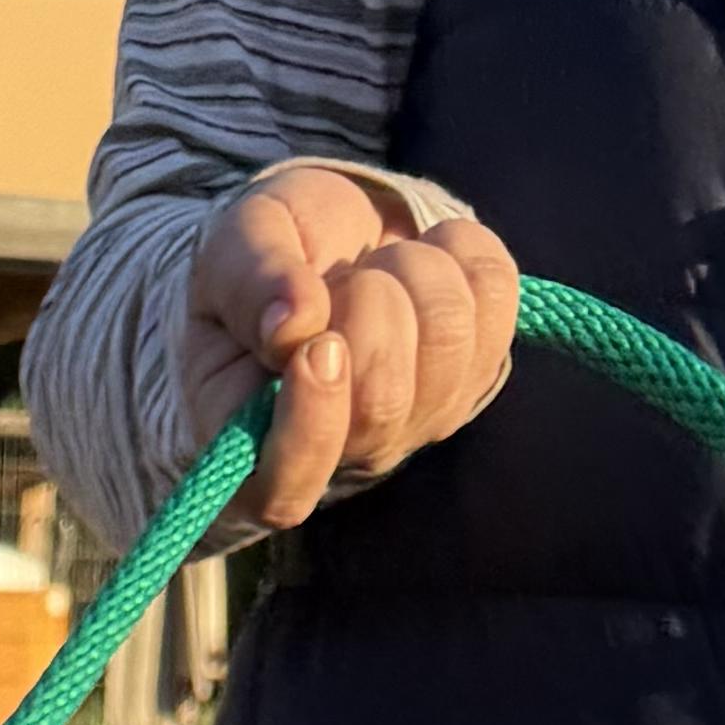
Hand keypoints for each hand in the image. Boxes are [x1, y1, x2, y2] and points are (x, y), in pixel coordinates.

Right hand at [179, 167, 517, 528]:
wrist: (325, 238)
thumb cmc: (263, 260)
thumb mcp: (230, 249)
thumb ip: (249, 284)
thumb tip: (292, 322)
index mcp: (254, 445)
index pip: (287, 486)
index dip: (312, 424)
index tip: (320, 346)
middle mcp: (341, 455)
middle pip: (382, 400)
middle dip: (365, 301)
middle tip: (341, 276)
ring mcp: (415, 423)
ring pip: (446, 340)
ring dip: (412, 269)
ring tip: (375, 265)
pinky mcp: (474, 371)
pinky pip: (494, 293)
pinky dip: (460, 248)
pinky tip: (423, 252)